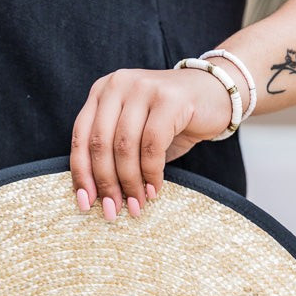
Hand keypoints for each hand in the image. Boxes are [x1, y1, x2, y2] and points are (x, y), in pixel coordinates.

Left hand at [69, 66, 232, 220]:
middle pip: (101, 144)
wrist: (213, 96)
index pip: (81, 137)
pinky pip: (152, 145)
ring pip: (125, 146)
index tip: (85, 204)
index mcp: (102, 92)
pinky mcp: (169, 98)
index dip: (81, 174)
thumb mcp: (133, 134)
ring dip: (130, 183)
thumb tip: (93, 197)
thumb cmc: (169, 122)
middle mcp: (118, 84)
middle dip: (106, 183)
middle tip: (112, 211)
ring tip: (137, 204)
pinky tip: (154, 189)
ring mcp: (143, 87)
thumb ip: (111, 154)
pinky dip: (151, 173)